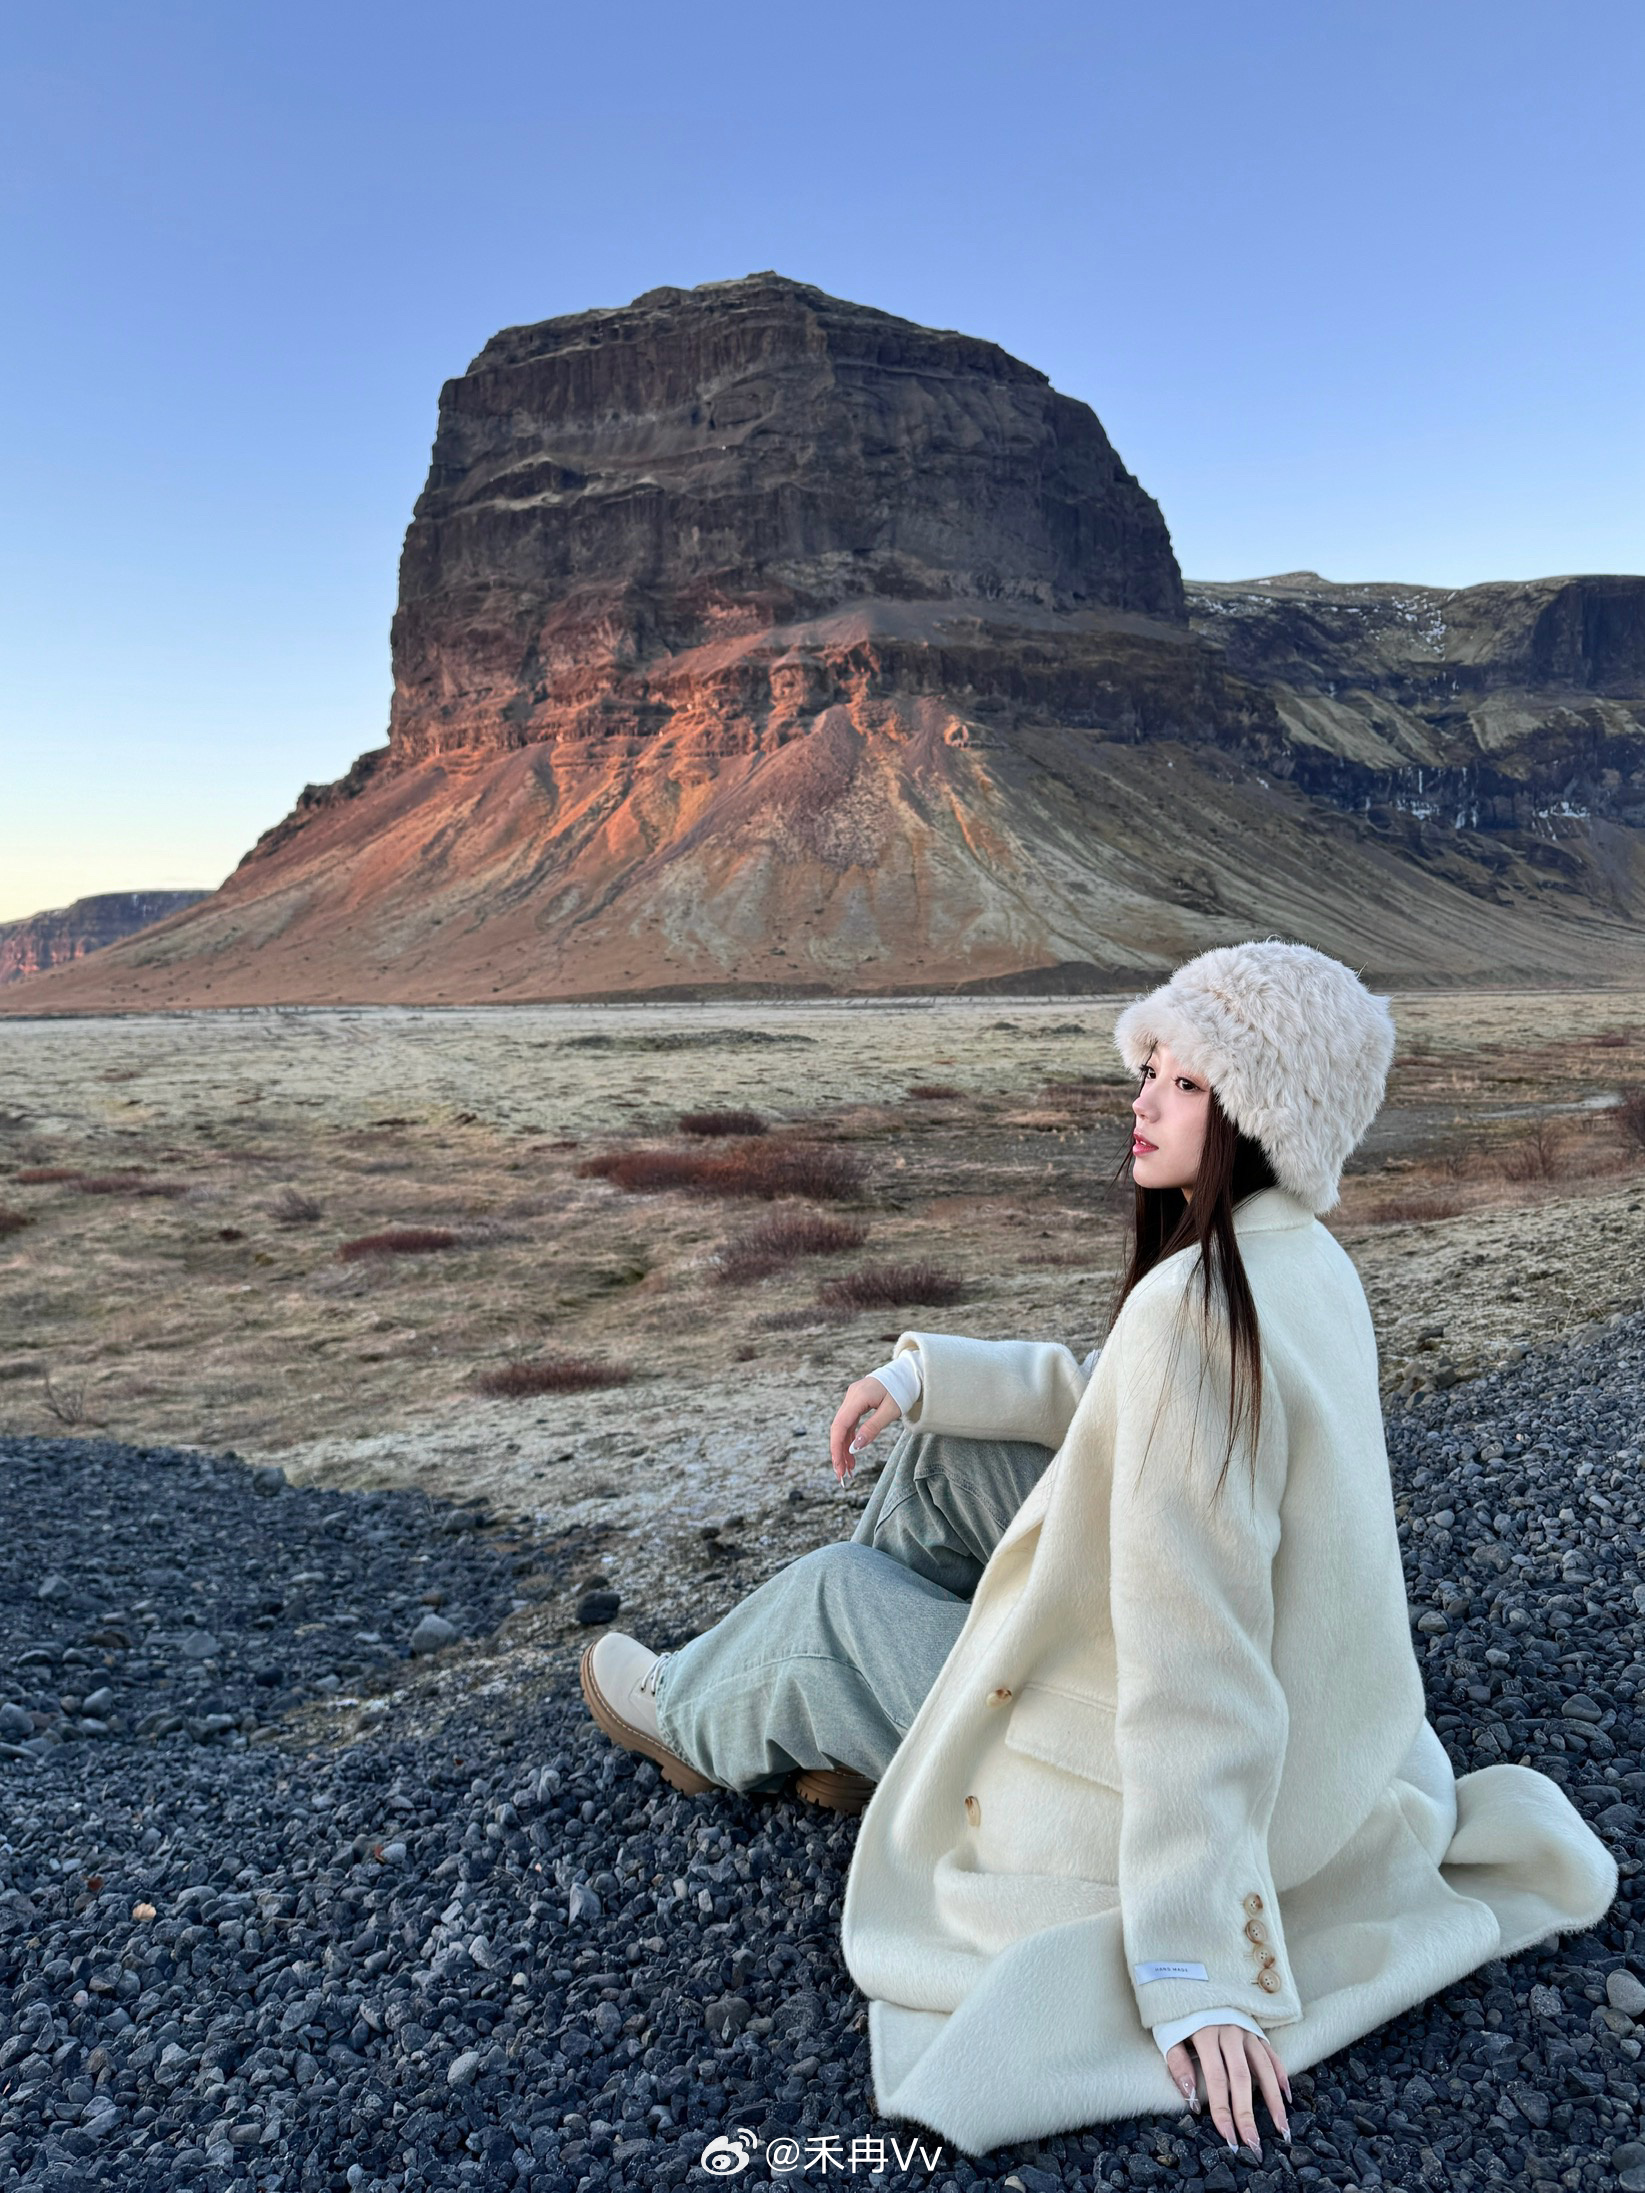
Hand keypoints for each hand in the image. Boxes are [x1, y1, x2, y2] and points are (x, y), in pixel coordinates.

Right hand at [829, 1376, 901, 1482]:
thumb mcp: (891, 1411)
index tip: (839, 1466)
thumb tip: (856, 1446)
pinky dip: (849, 1439)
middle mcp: (851, 1397)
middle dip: (838, 1452)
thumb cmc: (901, 1390)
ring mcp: (852, 1399)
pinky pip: (849, 1423)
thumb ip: (873, 1428)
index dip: (836, 1447)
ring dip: (844, 1448)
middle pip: (838, 1428)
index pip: (840, 1425)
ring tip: (849, 1469)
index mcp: (858, 1397)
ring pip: (842, 1427)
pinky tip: (852, 1453)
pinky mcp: (856, 1403)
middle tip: (842, 1475)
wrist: (906, 1374)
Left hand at [1165, 2026, 1289, 2155]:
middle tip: (1254, 2145)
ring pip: (1263, 2069)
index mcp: (1206, 2034)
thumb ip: (1178, 2065)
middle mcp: (1230, 2032)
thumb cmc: (1177, 2015)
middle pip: (1242, 2079)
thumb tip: (1191, 2100)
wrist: (1190, 1980)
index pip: (1216, 2079)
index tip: (1229, 2138)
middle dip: (1248, 2114)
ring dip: (1274, 2101)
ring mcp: (1246, 2030)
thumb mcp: (1168, 2036)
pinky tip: (1286, 2097)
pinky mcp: (1255, 2029)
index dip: (1223, 2111)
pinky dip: (1280, 2075)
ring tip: (1281, 2129)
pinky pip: (1271, 2054)